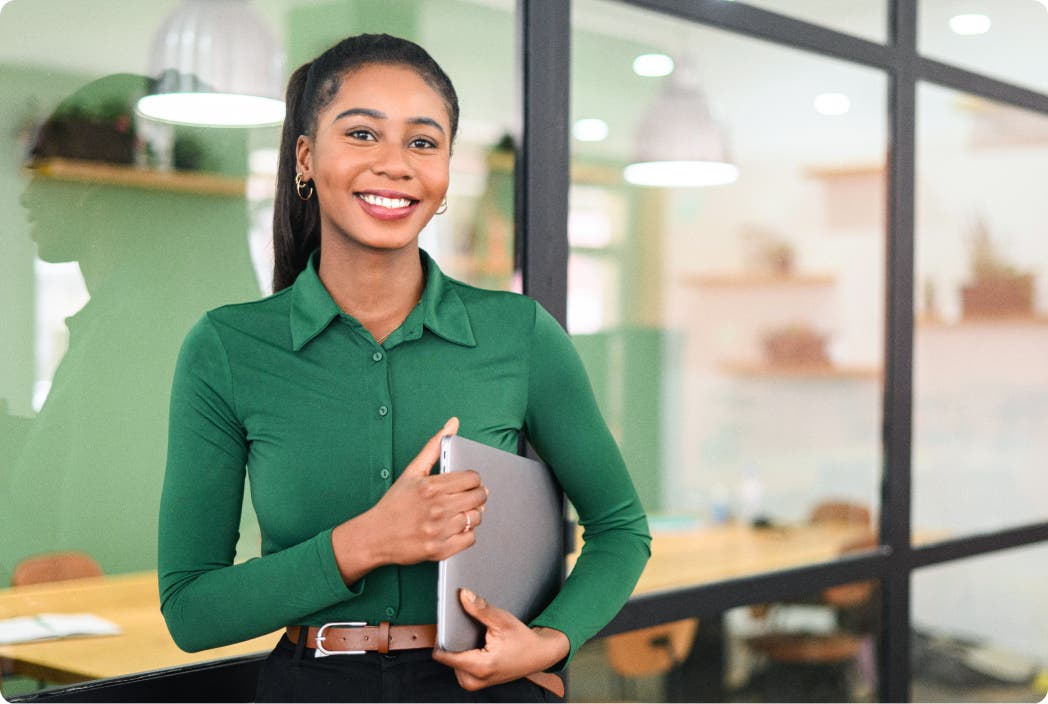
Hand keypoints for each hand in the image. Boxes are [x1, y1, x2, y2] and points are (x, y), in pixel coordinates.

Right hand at [331, 418, 487, 581]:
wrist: (375, 535)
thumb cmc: (394, 503)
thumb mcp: (412, 471)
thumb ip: (434, 446)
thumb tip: (453, 423)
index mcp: (431, 486)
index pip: (473, 478)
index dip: (473, 480)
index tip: (468, 484)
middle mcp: (436, 508)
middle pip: (478, 498)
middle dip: (477, 496)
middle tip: (468, 497)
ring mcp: (438, 530)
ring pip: (476, 518)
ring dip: (472, 515)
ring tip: (460, 512)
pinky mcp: (439, 550)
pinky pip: (470, 539)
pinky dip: (467, 534)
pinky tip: (455, 528)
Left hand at [432, 588, 569, 690]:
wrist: (538, 655)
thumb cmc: (522, 640)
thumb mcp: (502, 621)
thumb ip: (480, 609)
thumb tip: (463, 595)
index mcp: (480, 667)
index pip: (443, 655)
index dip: (443, 636)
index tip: (447, 621)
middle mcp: (473, 680)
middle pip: (447, 656)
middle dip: (454, 639)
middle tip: (469, 628)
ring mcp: (473, 683)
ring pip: (452, 660)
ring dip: (460, 646)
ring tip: (477, 637)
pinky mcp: (474, 682)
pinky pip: (459, 665)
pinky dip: (464, 652)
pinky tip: (477, 644)